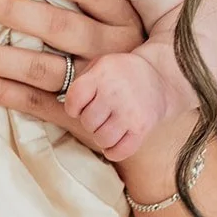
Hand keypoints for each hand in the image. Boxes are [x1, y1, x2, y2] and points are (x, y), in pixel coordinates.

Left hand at [0, 0, 146, 150]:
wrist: (143, 118)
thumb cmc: (120, 58)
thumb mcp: (116, 26)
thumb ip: (87, 5)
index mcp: (122, 20)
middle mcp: (112, 51)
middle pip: (58, 26)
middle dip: (11, 10)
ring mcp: (95, 86)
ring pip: (40, 67)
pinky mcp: (78, 115)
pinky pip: (34, 101)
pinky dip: (1, 91)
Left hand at [59, 51, 196, 161]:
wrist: (161, 79)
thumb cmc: (121, 74)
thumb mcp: (99, 64)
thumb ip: (79, 81)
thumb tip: (54, 103)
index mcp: (103, 73)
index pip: (73, 101)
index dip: (74, 107)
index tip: (81, 105)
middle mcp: (116, 93)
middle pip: (87, 122)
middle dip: (90, 121)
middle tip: (100, 113)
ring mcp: (130, 113)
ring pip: (101, 139)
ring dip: (102, 135)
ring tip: (109, 124)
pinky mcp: (142, 129)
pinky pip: (118, 152)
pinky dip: (113, 150)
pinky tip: (116, 138)